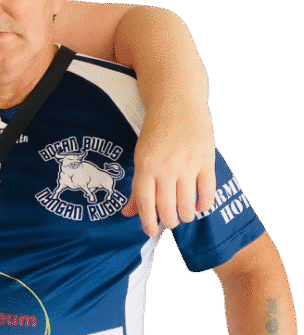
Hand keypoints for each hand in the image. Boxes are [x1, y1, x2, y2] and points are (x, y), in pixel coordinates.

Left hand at [122, 104, 215, 237]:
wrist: (177, 102)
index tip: (150, 232)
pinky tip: (199, 207)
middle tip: (169, 221)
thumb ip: (138, 187)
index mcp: (145, 166)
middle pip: (168, 209)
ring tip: (184, 215)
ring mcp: (187, 165)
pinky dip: (204, 205)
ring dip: (186, 216)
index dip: (148, 223)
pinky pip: (208, 192)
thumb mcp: (140, 157)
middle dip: (168, 222)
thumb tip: (128, 214)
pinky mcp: (206, 160)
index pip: (146, 204)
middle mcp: (166, 168)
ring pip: (188, 205)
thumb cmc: (155, 131)